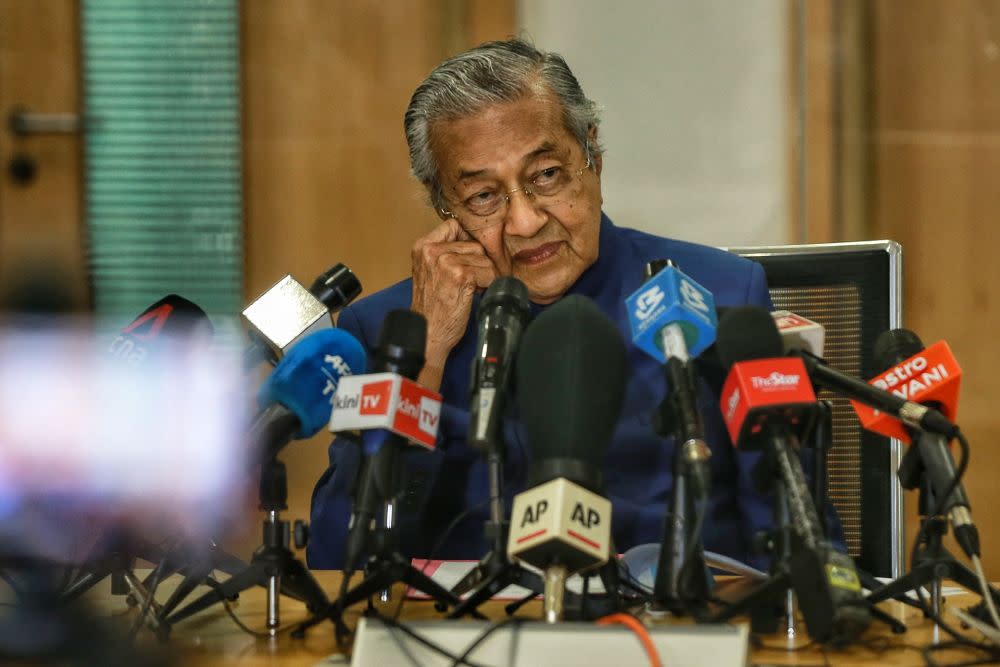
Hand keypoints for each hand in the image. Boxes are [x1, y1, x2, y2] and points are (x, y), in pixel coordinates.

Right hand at [411, 218, 497, 389]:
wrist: (427, 332)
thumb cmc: (431, 307)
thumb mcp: (429, 272)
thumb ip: (443, 253)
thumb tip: (473, 243)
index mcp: (422, 247)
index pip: (453, 225)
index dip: (466, 241)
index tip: (468, 257)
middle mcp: (432, 251)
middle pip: (473, 244)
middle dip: (477, 263)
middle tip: (470, 281)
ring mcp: (446, 262)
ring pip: (483, 258)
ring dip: (484, 275)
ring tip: (471, 288)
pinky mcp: (460, 275)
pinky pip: (488, 272)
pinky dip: (487, 283)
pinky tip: (476, 293)